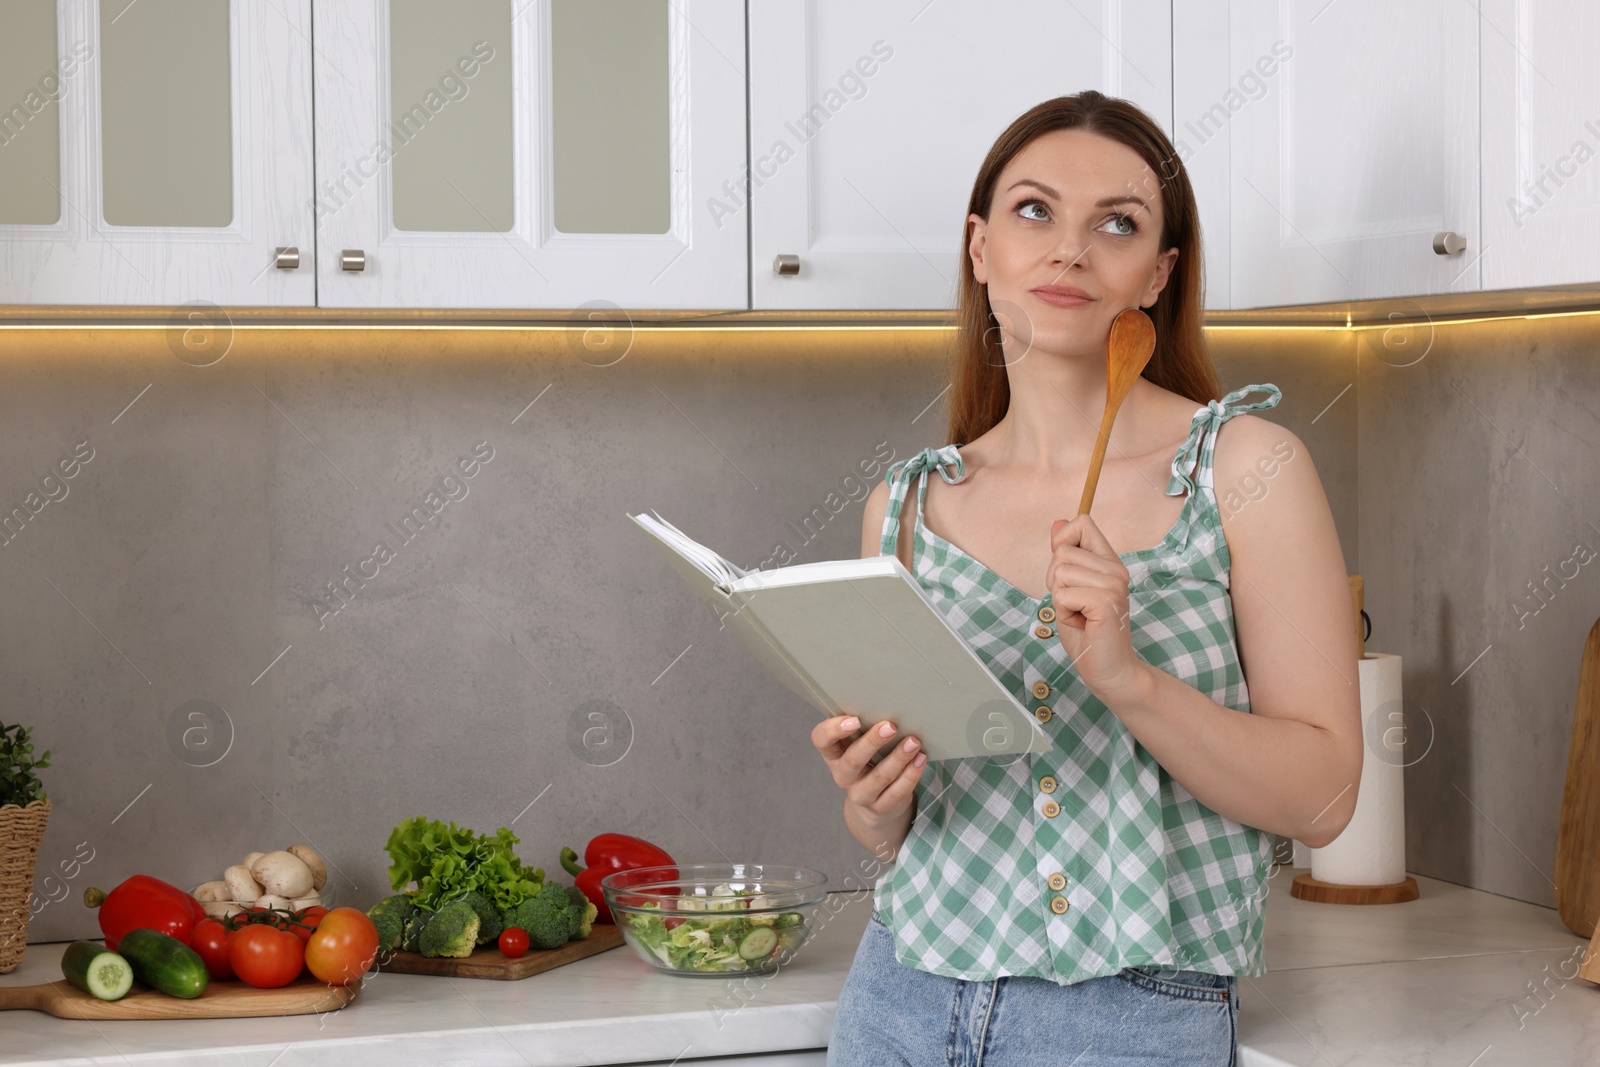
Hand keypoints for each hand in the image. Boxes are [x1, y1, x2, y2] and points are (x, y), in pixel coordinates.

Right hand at [811, 715, 925, 819]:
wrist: (874, 803)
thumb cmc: (868, 761)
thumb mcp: (858, 745)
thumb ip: (865, 728)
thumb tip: (891, 703)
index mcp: (833, 754)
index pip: (822, 740)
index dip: (834, 730)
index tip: (855, 719)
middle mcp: (843, 775)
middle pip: (853, 760)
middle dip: (872, 742)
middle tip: (890, 726)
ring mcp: (861, 794)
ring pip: (879, 777)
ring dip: (898, 757)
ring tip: (913, 741)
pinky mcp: (882, 806)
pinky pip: (897, 791)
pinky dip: (911, 774)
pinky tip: (920, 759)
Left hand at [1047, 514, 1144, 702]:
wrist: (1109, 670)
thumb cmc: (1088, 633)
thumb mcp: (1069, 589)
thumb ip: (1066, 557)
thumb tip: (1058, 523)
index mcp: (1109, 562)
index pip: (1082, 523)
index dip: (1063, 543)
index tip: (1067, 573)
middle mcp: (1115, 569)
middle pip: (1061, 551)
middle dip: (1055, 582)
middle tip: (1076, 605)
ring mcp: (1113, 584)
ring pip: (1060, 572)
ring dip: (1060, 600)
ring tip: (1080, 615)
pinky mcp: (1105, 601)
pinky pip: (1063, 594)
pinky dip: (1064, 613)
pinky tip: (1082, 624)